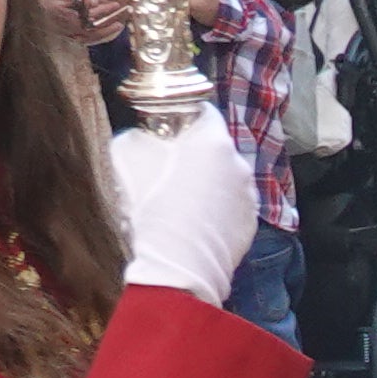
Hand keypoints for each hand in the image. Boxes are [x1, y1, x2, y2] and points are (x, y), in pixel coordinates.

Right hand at [106, 119, 259, 304]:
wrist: (175, 266)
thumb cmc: (148, 206)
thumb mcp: (126, 156)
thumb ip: (141, 136)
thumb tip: (148, 137)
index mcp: (212, 140)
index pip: (204, 111)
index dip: (183, 117)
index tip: (168, 128)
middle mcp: (239, 163)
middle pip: (216, 147)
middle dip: (195, 154)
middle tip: (169, 169)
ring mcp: (249, 195)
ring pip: (226, 178)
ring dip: (208, 182)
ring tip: (182, 202)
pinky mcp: (250, 224)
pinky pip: (231, 206)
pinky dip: (217, 209)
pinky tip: (195, 223)